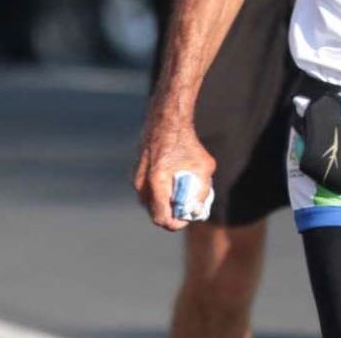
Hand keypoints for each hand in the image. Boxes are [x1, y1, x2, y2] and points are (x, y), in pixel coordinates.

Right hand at [133, 115, 215, 230]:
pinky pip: (146, 189)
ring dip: (164, 203)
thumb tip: (198, 209)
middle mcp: (142, 182)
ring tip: (181, 195)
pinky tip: (172, 183)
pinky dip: (158, 191)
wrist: (167, 118)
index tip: (187, 219)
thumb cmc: (188, 141)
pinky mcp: (136, 171)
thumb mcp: (205, 166)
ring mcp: (136, 177)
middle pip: (154, 212)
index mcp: (157, 182)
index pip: (161, 217)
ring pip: (149, 201)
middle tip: (186, 210)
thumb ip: (203, 190)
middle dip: (171, 214)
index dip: (176, 223)